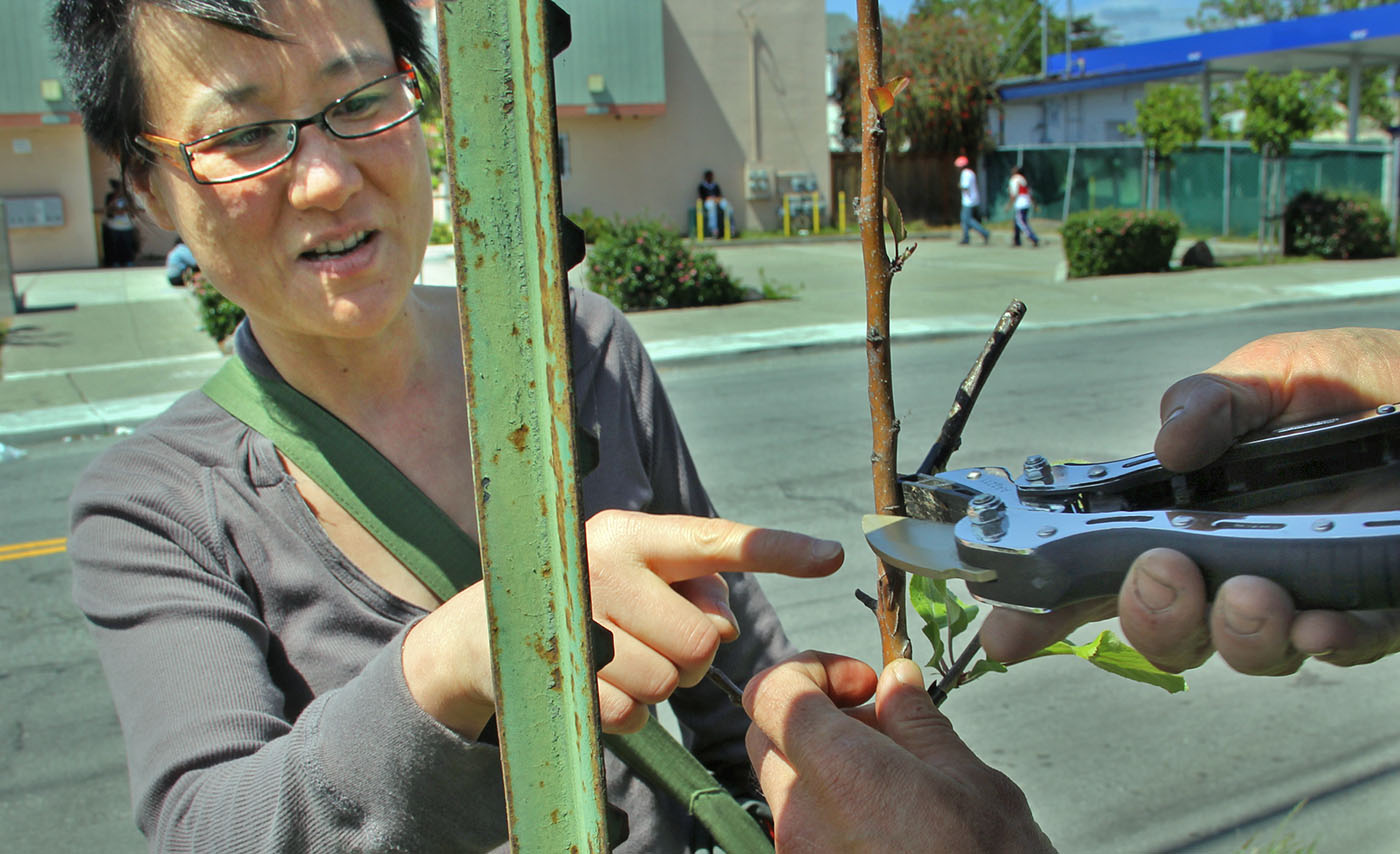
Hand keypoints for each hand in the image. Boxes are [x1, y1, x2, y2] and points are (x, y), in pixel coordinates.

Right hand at [404, 512, 843, 736]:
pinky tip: (595, 680)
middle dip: (690, 653)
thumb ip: (696, 587)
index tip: (833, 555)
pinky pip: (632, 712)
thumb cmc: (591, 594)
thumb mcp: (639, 571)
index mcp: (634, 534)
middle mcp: (604, 565)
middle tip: (654, 638)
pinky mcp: (561, 672)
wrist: (486, 629)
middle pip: (703, 640)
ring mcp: (579, 620)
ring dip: (656, 682)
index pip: (719, 539)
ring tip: (617, 656)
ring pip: (669, 681)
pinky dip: (624, 708)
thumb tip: (723, 628)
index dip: (779, 550)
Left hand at [744, 652, 1052, 852]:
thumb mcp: (969, 781)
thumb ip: (917, 722)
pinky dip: (830, 805)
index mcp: (838, 772)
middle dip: (815, 715)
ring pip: (784, 783)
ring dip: (824, 762)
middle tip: (879, 723)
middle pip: (768, 736)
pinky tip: (886, 814)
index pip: (769, 692)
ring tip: (894, 774)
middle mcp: (800, 816)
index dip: (809, 669)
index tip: (860, 681)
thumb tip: (897, 681)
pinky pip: (801, 826)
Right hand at [982, 328, 1399, 675]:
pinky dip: (1324, 644)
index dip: (1048, 604)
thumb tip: (1167, 444)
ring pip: (1240, 650)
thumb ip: (1214, 399)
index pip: (1101, 564)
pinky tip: (1320, 622)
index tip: (1005, 630)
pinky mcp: (1374, 609)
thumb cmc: (1368, 385)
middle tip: (1162, 572)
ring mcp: (1300, 591)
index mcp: (1189, 508)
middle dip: (1147, 614)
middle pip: (1160, 624)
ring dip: (1231, 633)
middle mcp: (1233, 560)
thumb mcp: (1277, 371)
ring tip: (1255, 593)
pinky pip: (1340, 649)